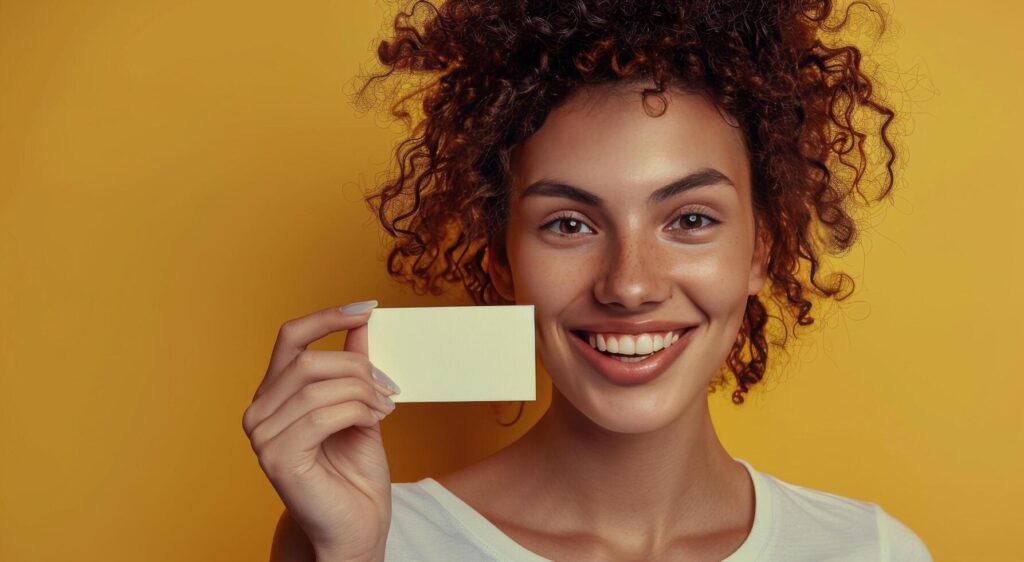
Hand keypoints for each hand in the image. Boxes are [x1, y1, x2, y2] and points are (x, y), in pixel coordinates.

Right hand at [242, 300, 400, 559]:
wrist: (357, 525)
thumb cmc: (355, 472)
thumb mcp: (359, 405)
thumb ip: (353, 366)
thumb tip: (362, 322)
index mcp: (274, 395)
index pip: (291, 338)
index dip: (327, 317)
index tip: (367, 307)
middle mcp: (259, 412)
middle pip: (308, 361)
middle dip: (357, 367)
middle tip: (389, 386)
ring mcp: (263, 436)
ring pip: (317, 386)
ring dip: (362, 392)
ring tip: (385, 406)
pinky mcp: (277, 457)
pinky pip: (321, 415)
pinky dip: (355, 411)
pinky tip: (373, 422)